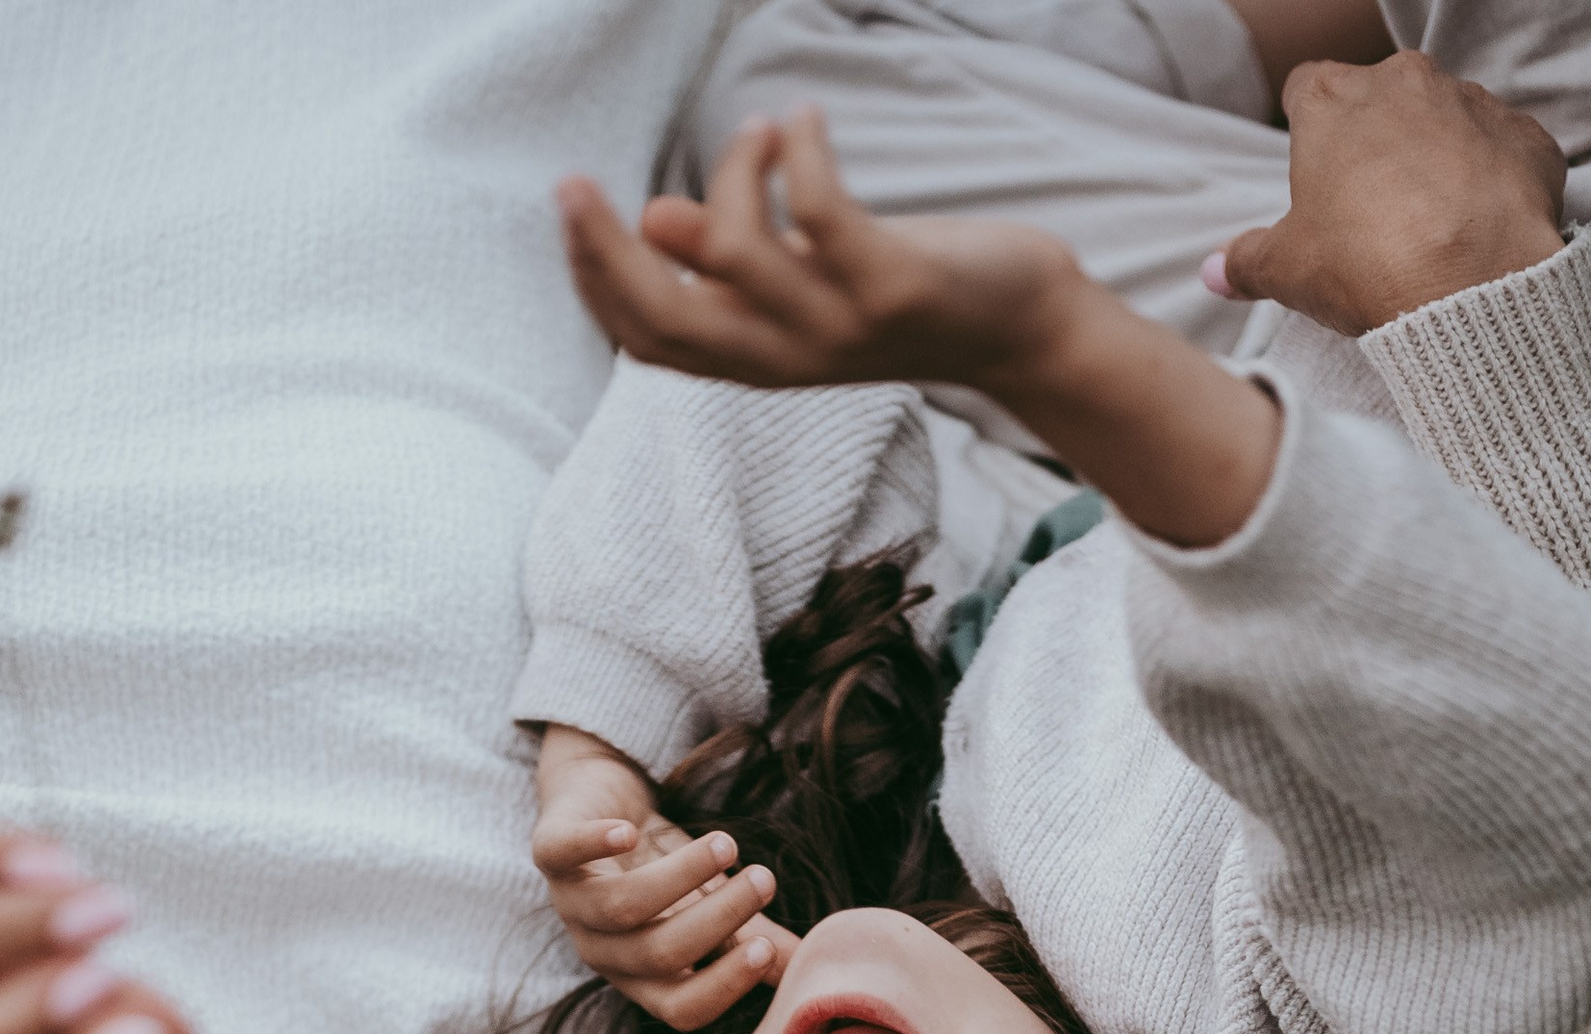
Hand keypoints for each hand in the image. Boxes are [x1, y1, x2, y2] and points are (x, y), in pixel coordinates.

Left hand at [531, 725, 796, 1031]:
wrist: (598, 799)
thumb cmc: (657, 864)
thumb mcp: (709, 904)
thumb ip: (753, 937)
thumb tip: (809, 970)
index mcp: (642, 978)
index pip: (681, 1008)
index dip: (722, 985)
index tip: (765, 949)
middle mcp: (602, 951)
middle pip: (659, 954)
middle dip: (717, 919)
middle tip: (764, 880)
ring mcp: (571, 903)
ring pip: (624, 907)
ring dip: (682, 876)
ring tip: (728, 845)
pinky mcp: (549, 850)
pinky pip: (561, 855)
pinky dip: (593, 844)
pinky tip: (628, 831)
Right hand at [560, 112, 1278, 549]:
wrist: (1018, 326)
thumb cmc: (907, 292)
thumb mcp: (808, 279)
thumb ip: (733, 259)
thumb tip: (659, 225)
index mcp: (756, 356)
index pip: (647, 338)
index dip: (595, 279)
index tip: (573, 202)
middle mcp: (786, 357)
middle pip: (666, 318)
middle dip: (606, 248)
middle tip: (578, 180)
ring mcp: (838, 329)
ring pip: (734, 252)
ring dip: (734, 169)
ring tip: (765, 128)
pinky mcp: (889, 289)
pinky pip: (818, 213)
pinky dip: (801, 150)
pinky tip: (807, 120)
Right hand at [1212, 52, 1565, 337]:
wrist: (1468, 283)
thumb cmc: (1364, 264)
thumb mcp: (1285, 271)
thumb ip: (1245, 262)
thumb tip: (1214, 271)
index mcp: (1333, 101)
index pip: (1306, 89)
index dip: (1306, 129)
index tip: (1313, 171)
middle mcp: (1404, 81)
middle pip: (1380, 100)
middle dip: (1375, 144)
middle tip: (1370, 212)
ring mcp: (1471, 102)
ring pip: (1445, 119)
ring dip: (1436, 159)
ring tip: (1430, 227)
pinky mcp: (1525, 136)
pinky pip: (1503, 150)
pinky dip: (1492, 181)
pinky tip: (1479, 228)